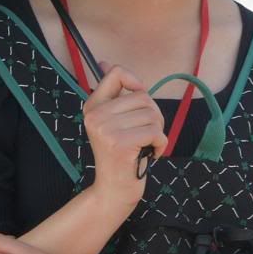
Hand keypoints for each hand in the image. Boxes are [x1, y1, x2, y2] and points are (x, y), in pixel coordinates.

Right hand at [82, 65, 166, 209]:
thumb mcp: (111, 122)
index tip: (136, 99)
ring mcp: (106, 129)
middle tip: (145, 134)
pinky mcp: (120, 144)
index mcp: (92, 106)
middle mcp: (95, 115)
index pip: (116, 73)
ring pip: (152, 114)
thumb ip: (113, 94)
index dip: (135, 82)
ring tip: (146, 144)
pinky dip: (161, 144)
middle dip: (153, 115)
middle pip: (143, 96)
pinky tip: (151, 154)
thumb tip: (104, 63)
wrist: (113, 190)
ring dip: (158, 131)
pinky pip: (156, 131)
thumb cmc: (120, 154)